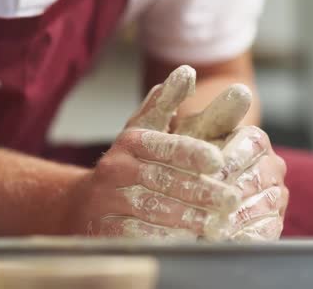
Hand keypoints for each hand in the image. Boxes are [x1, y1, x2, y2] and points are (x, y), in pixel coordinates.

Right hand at [67, 66, 243, 239]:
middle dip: (199, 191)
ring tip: (218, 223)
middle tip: (230, 200)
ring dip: (188, 218)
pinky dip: (166, 239)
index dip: (190, 153)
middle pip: (162, 180)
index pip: (162, 144)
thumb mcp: (143, 131)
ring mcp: (107, 200)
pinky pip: (139, 235)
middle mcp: (115, 168)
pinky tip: (190, 241)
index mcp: (130, 142)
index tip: (218, 161)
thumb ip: (165, 104)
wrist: (82, 204)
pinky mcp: (105, 229)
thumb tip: (186, 71)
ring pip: (152, 209)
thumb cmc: (126, 166)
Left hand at [174, 82, 288, 240]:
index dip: (232, 156)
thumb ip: (173, 102)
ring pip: (264, 203)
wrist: (177, 191)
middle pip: (260, 175)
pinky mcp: (271, 222)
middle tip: (214, 205)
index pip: (250, 142)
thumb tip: (184, 71)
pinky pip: (266, 230)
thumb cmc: (173, 157)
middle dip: (235, 190)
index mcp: (250, 137)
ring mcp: (274, 194)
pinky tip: (227, 243)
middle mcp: (268, 163)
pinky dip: (247, 236)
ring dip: (240, 217)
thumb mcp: (168, 130)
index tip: (214, 167)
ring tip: (215, 229)